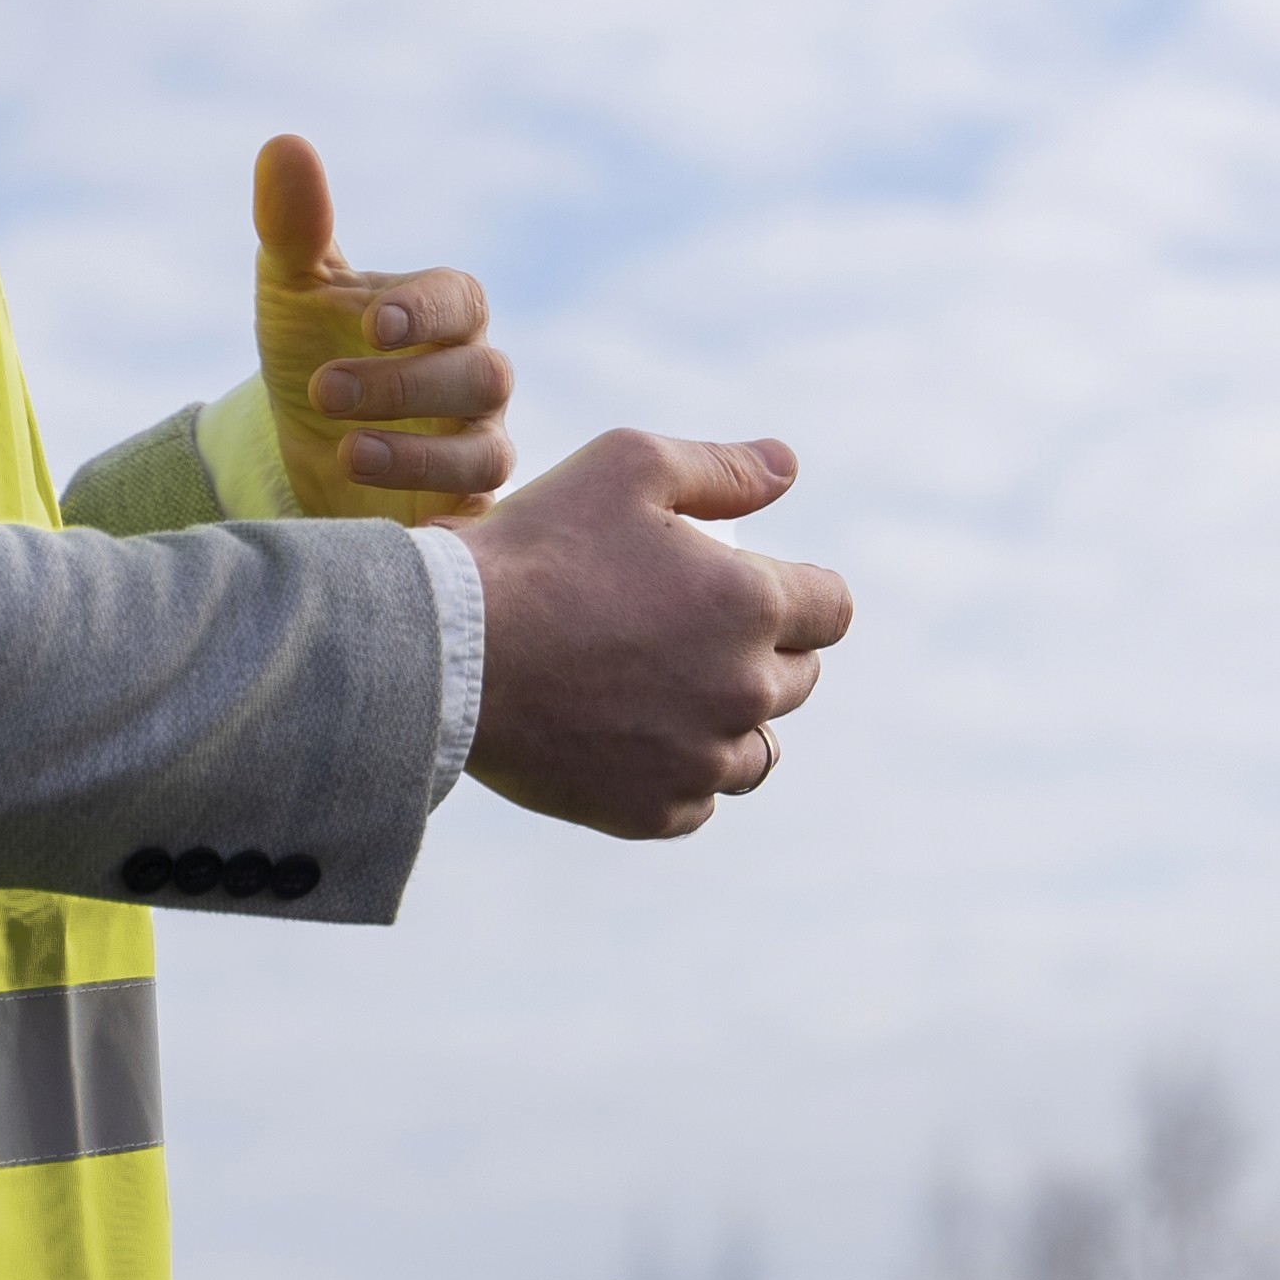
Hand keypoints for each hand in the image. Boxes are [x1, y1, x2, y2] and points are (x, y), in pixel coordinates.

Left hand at [252, 133, 515, 520]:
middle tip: (321, 388)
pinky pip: (476, 513)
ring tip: (345, 451)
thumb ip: (294, 224)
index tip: (371, 320)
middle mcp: (477, 376)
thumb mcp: (293, 292)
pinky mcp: (465, 507)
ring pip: (486, 450)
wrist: (304, 444)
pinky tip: (387, 519)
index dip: (424, 309)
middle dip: (405, 385)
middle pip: (480, 376)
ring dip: (419, 454)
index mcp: (446, 312)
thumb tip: (284, 144)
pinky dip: (440, 517)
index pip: (460, 299)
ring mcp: (478, 444)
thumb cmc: (313, 347)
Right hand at [443, 430, 853, 841]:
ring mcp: (700, 761)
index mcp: (754, 605)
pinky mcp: (652, 812)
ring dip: (731, 725)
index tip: (758, 588)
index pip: (833, 609)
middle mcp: (744, 691)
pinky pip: (697, 803)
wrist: (446, 652)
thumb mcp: (629, 467)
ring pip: (755, 753)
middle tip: (692, 634)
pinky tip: (633, 743)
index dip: (803, 594)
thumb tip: (787, 467)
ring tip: (673, 697)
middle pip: (798, 681)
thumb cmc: (538, 549)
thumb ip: (722, 469)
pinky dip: (677, 777)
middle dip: (765, 654)